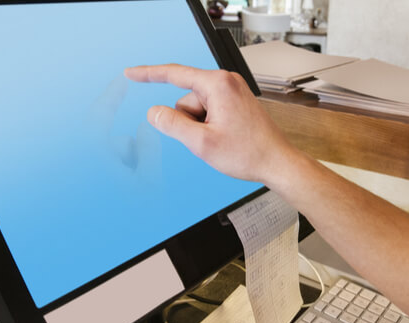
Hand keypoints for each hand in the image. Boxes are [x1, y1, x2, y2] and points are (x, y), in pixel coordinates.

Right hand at [123, 64, 302, 184]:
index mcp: (218, 84)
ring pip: (196, 108)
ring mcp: (232, 91)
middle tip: (211, 139)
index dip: (148, 74)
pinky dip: (210, 127)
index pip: (174, 74)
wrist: (277, 162)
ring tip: (223, 140)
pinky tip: (226, 138)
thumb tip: (153, 112)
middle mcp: (226, 82)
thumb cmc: (248, 153)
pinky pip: (208, 112)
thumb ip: (172, 125)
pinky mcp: (235, 102)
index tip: (130, 73)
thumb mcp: (201, 143)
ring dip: (200, 127)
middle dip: (189, 122)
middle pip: (186, 99)